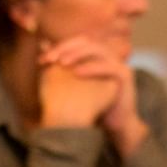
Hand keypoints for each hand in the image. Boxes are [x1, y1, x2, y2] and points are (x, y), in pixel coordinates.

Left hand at [39, 36, 147, 154]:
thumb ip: (61, 65)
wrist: (114, 125)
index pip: (76, 42)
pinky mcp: (125, 75)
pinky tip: (77, 73)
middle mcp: (108, 55)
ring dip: (78, 54)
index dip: (59, 47)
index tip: (42, 60)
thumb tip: (43, 45)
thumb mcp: (73, 84)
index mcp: (97, 55)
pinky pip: (108, 66)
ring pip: (97, 49)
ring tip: (62, 63)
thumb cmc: (93, 106)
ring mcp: (118, 63)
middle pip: (86, 41)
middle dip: (66, 48)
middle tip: (50, 59)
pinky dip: (92, 68)